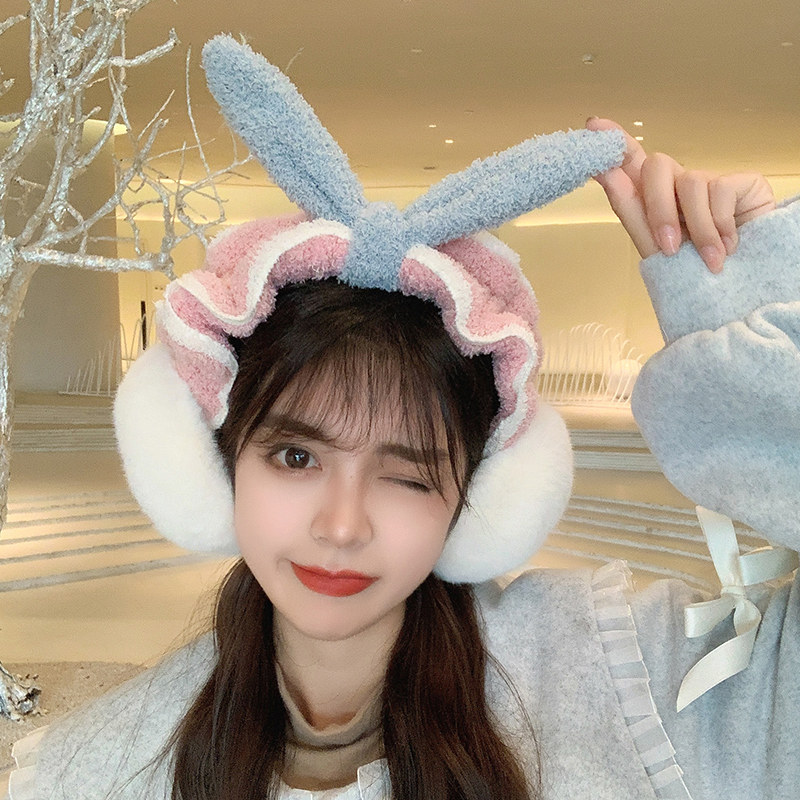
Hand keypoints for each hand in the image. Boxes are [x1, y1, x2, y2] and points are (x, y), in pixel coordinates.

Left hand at [586, 118, 775, 272]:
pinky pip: (720, 191)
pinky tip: (729, 247)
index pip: (631, 163)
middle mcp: (679, 186)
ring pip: (690, 183)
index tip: (593, 125)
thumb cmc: (694, 272)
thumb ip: (633, 213)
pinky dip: (720, 226)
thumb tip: (607, 175)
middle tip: (668, 248)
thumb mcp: (657, 248)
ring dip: (697, 229)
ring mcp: (709, 183)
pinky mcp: (741, 183)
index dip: (615, 142)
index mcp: (653, 200)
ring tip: (709, 259)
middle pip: (656, 166)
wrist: (741, 288)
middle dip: (658, 208)